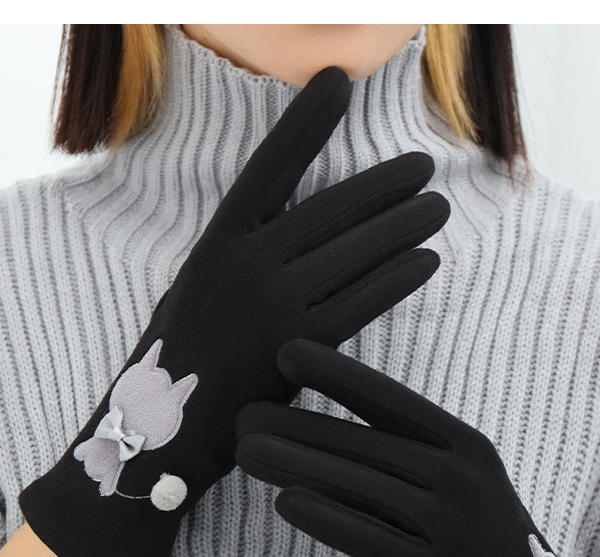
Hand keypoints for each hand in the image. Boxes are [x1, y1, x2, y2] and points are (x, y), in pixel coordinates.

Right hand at [19, 68, 449, 556]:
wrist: (162, 431)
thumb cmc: (181, 358)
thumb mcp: (197, 288)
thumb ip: (242, 254)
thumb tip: (296, 228)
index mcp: (217, 240)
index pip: (270, 165)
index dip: (306, 121)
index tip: (340, 82)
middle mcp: (246, 262)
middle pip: (330, 208)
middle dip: (384, 185)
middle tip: (423, 168)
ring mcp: (274, 303)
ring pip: (354, 251)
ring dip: (402, 226)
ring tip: (436, 208)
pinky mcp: (300, 346)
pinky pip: (362, 301)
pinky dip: (398, 277)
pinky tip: (427, 260)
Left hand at [235, 339, 599, 556]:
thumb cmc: (485, 540)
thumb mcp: (463, 484)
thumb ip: (410, 457)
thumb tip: (324, 435)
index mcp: (467, 444)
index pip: (391, 400)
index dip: (337, 374)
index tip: (286, 352)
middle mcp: (462, 476)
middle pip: (364, 444)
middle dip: (297, 426)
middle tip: (243, 415)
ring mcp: (452, 525)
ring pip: (358, 485)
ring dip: (295, 465)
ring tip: (246, 453)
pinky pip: (369, 538)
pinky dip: (325, 517)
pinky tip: (285, 503)